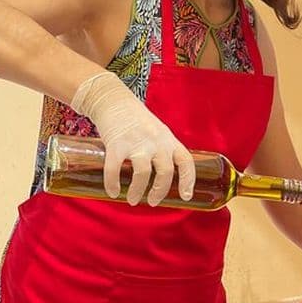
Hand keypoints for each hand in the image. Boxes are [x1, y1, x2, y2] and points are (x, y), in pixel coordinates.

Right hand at [70, 71, 194, 205]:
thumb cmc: (136, 119)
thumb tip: (160, 178)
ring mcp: (136, 142)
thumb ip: (161, 150)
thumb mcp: (157, 131)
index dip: (188, 180)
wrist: (114, 100)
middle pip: (165, 172)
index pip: (185, 161)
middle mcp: (156, 141)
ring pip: (143, 173)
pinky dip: (112, 184)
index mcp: (169, 139)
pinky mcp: (116, 144)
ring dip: (137, 191)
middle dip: (160, 191)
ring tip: (132, 200)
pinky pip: (115, 169)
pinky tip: (113, 192)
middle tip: (153, 202)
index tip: (186, 196)